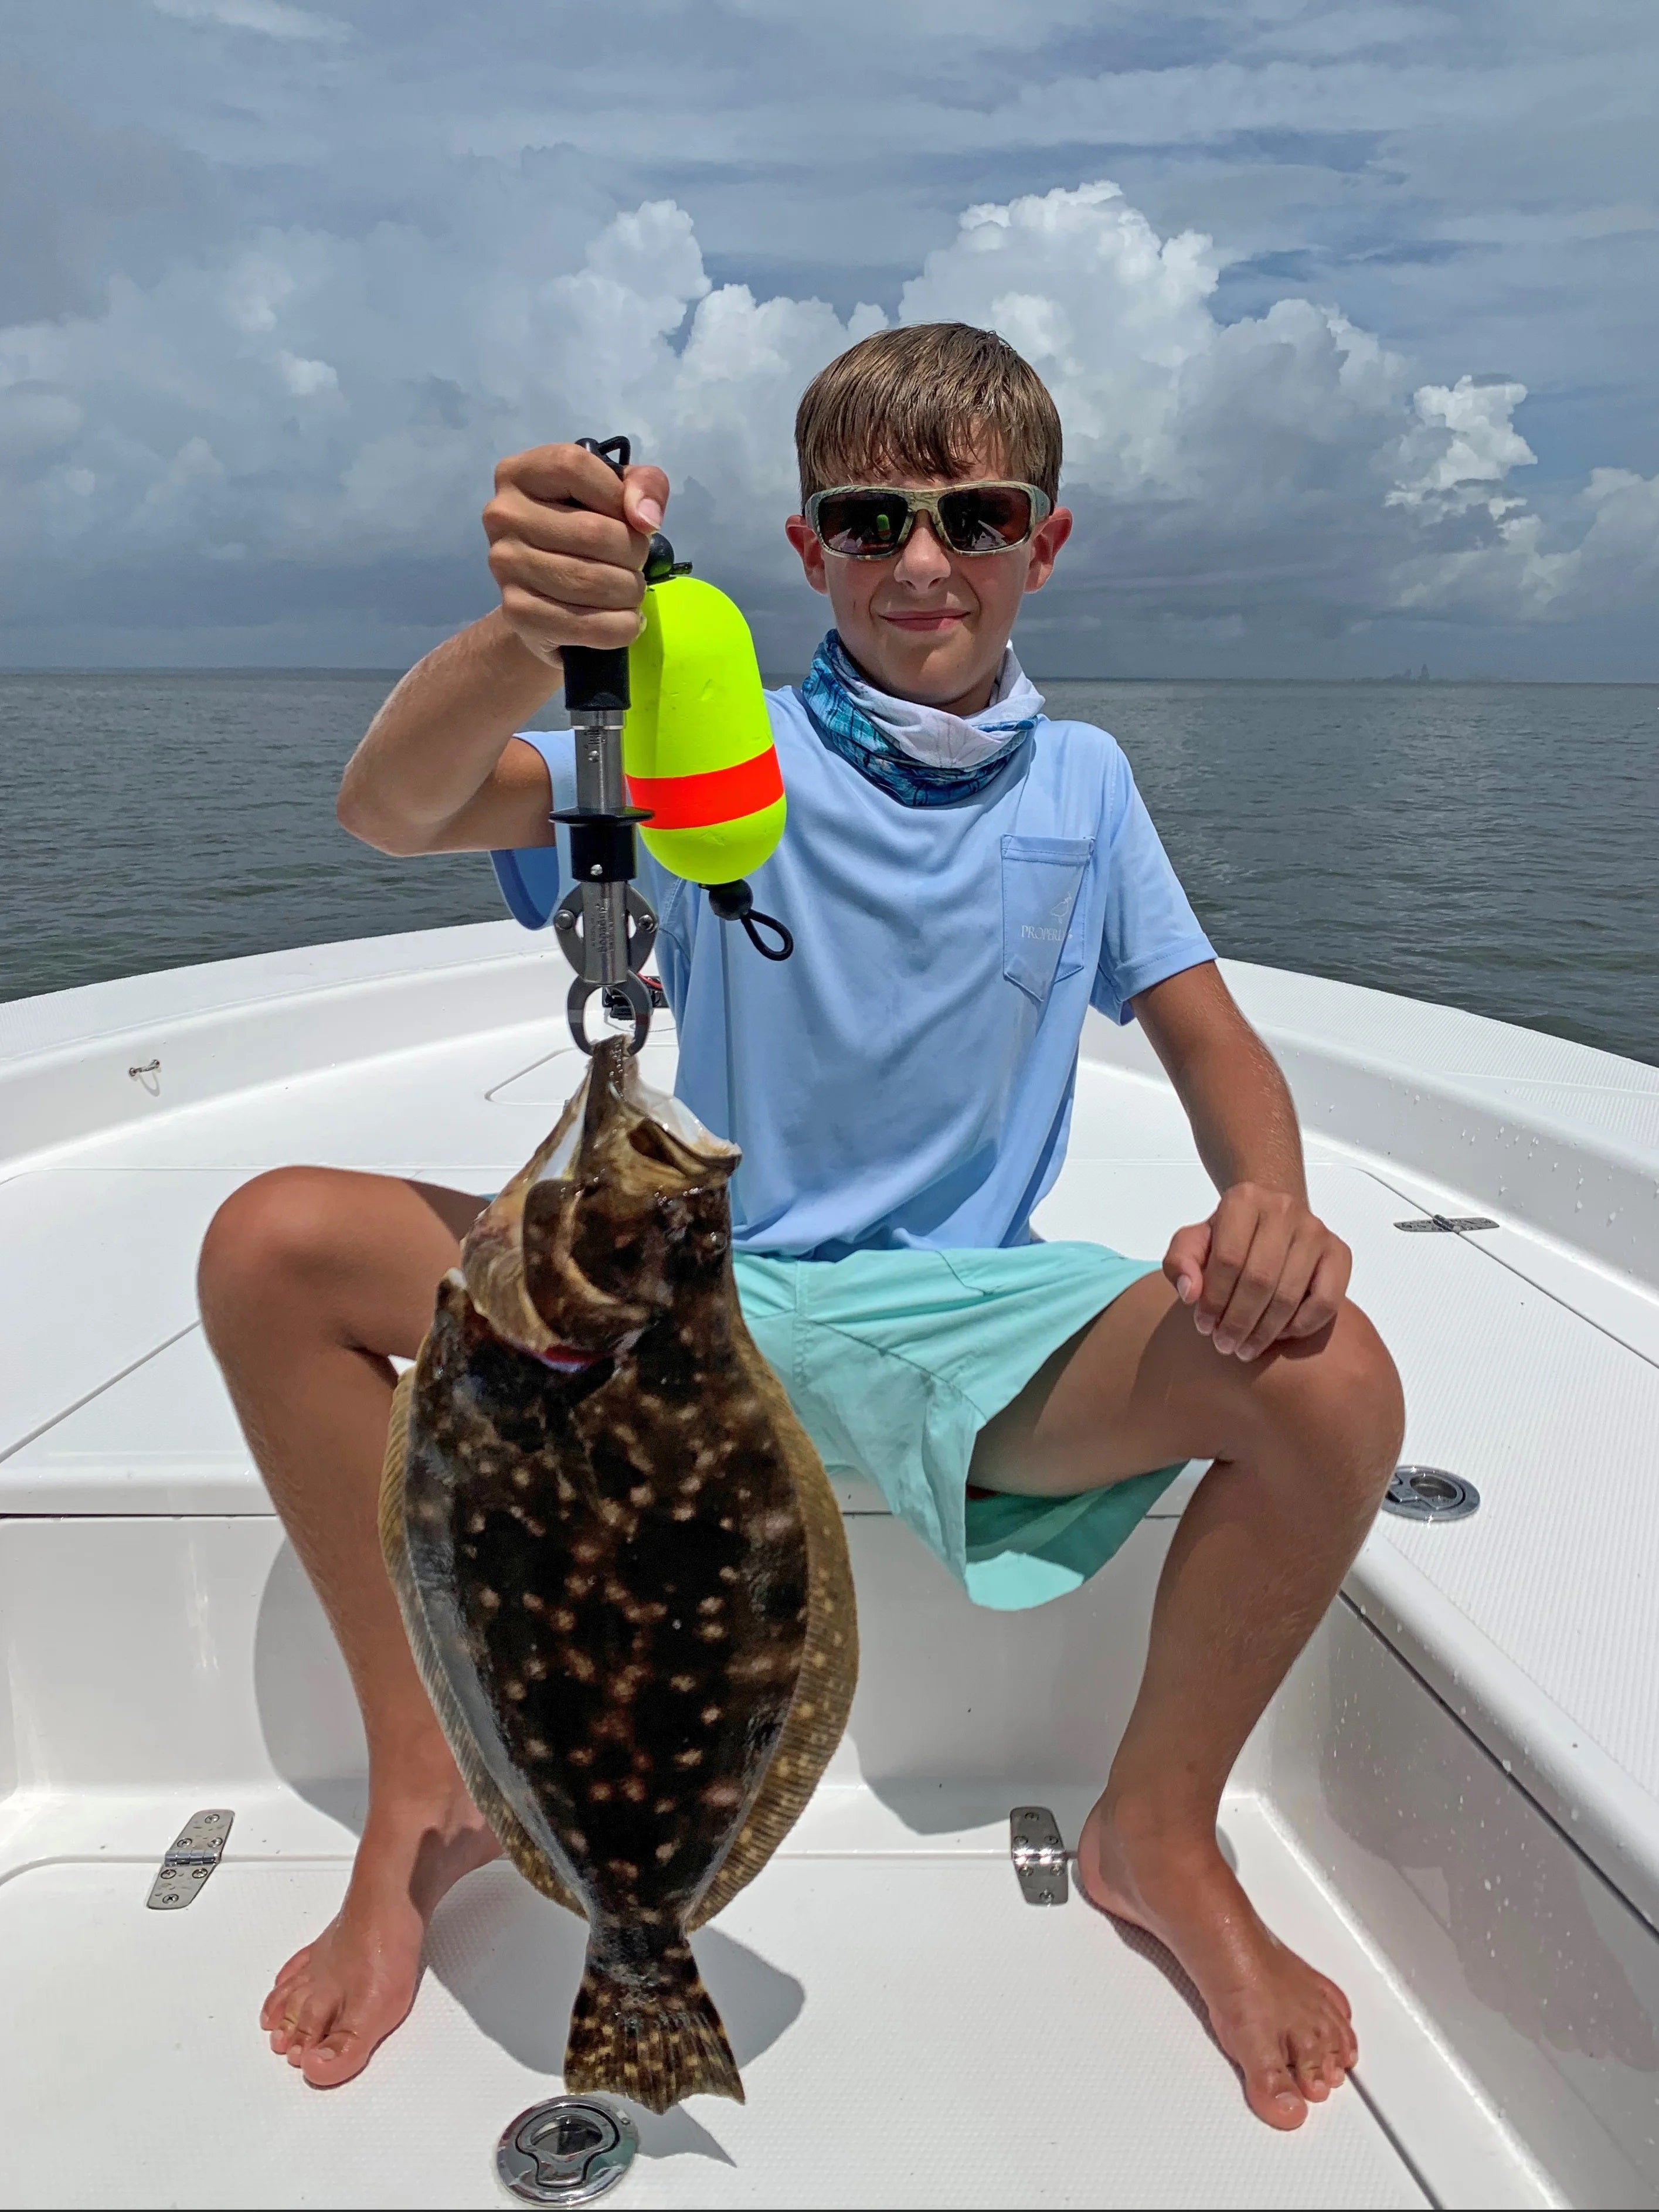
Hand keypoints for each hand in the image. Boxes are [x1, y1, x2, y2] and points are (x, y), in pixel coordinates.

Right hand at [483, 443, 670, 669]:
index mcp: (519, 473)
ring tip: (629, 592)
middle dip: (634, 554)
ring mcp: (505, 565)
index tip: (631, 519)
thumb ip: (643, 486)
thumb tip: (645, 519)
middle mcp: (503, 515)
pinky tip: (624, 621)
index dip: (617, 495)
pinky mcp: (517, 613)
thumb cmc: (582, 536)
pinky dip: (622, 627)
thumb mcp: (616, 496)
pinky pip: (589, 625)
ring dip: (630, 592)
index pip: (574, 465)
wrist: (544, 604)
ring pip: (594, 581)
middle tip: (635, 564)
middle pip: (593, 531)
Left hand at [1163, 1183, 1350, 1360]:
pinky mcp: (1339, 1252)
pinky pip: (1327, 1301)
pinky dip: (1303, 1326)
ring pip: (1290, 1294)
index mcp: (1243, 1200)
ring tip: (1246, 1348)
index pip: (1228, 1259)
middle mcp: (1283, 1209)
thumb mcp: (1192, 1242)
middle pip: (1259, 1280)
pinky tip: (1280, 1335)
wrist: (1269, 1218)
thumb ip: (1180, 1262)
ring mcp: (1315, 1230)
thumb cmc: (1228, 1235)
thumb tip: (1190, 1293)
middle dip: (1238, 1322)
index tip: (1203, 1326)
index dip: (1213, 1300)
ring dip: (1265, 1331)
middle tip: (1225, 1345)